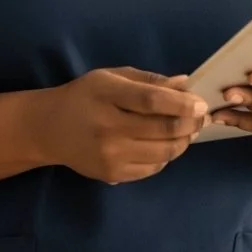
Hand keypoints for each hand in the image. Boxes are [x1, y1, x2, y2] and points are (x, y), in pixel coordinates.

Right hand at [38, 67, 208, 183]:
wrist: (50, 128)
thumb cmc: (85, 96)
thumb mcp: (111, 77)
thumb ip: (149, 81)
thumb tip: (185, 84)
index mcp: (107, 95)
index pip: (151, 101)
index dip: (181, 103)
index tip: (201, 104)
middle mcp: (108, 128)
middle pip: (161, 130)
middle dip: (190, 124)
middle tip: (202, 117)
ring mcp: (110, 155)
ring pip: (162, 153)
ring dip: (183, 142)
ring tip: (189, 131)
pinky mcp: (112, 175)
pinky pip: (152, 168)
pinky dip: (166, 156)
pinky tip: (167, 144)